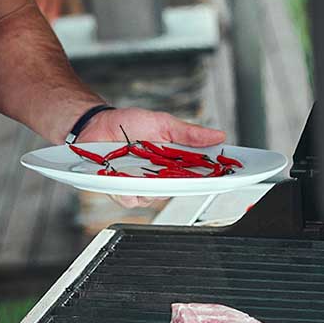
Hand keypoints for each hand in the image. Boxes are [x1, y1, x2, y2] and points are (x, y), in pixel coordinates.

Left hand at [79, 107, 226, 209]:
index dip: (213, 177)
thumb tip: (218, 135)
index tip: (227, 175)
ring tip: (145, 171)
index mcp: (173, 162)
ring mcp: (139, 185)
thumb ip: (188, 133)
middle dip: (182, 184)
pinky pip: (129, 199)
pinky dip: (128, 191)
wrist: (96, 124)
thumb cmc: (128, 123)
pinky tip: (125, 179)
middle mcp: (159, 177)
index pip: (198, 174)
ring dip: (151, 186)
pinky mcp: (120, 190)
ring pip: (154, 198)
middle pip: (178, 190)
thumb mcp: (162, 123)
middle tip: (182, 173)